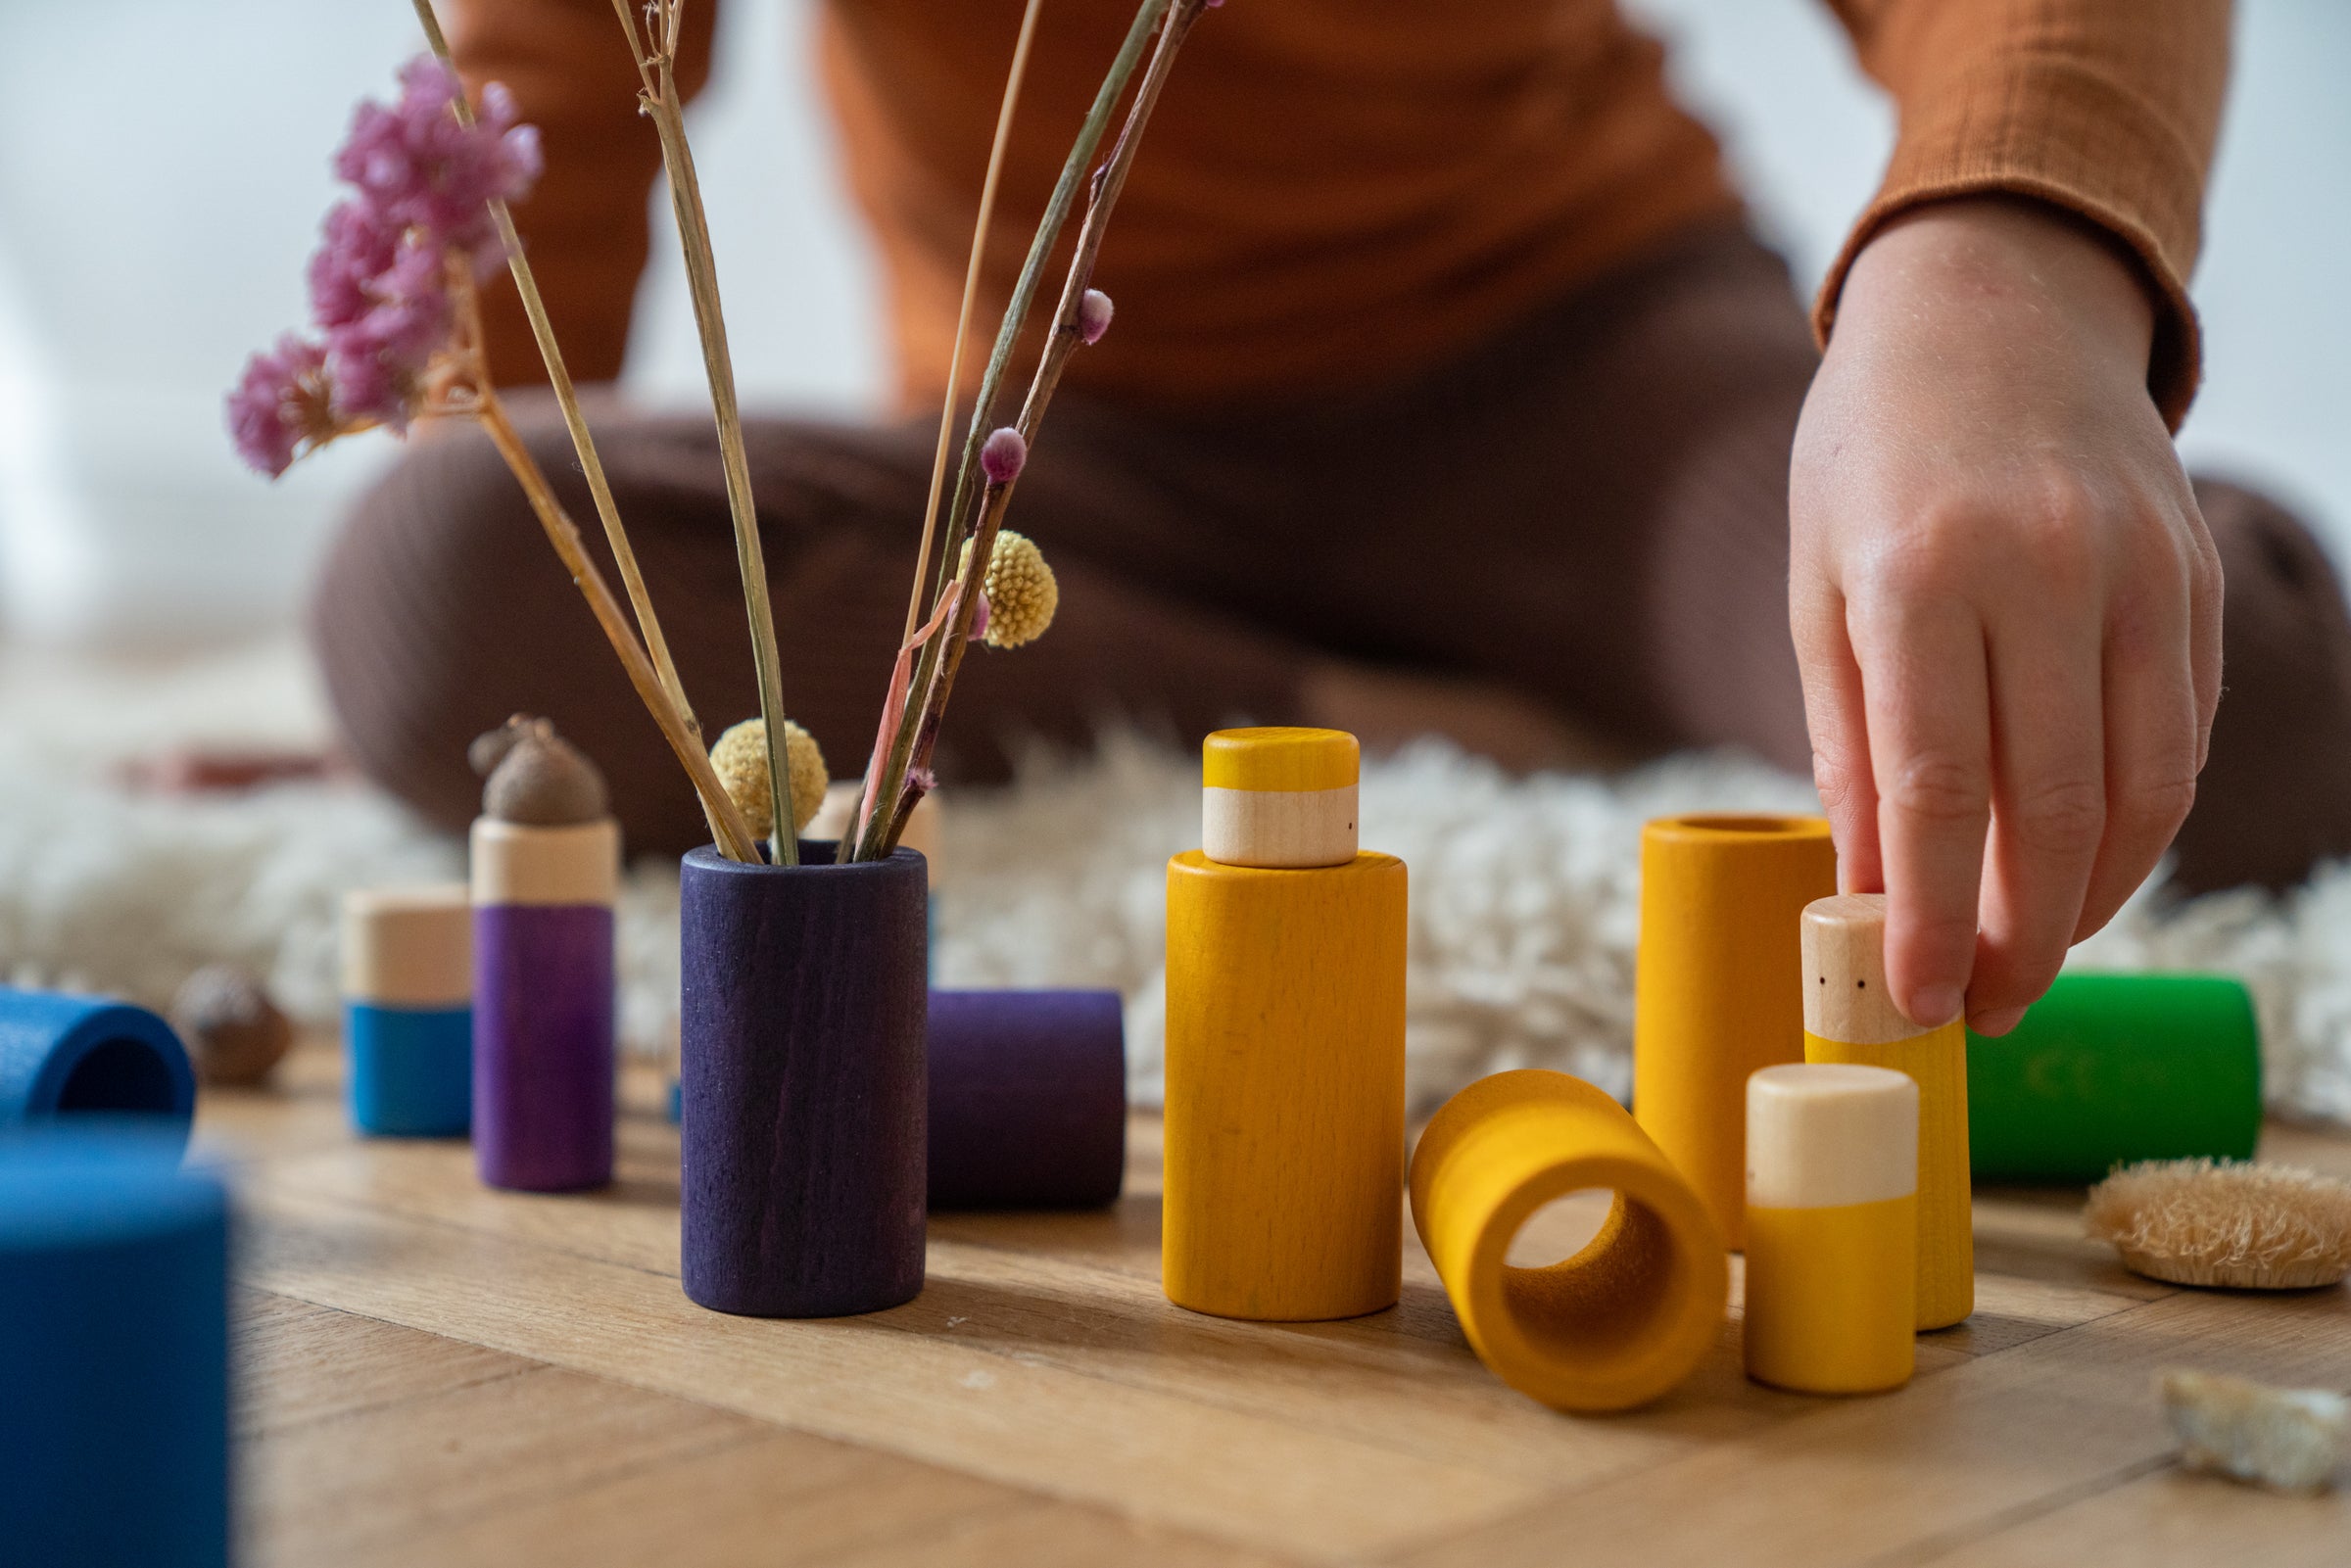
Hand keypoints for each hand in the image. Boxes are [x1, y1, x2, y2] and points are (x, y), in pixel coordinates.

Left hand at [1789, 197, 2221, 1034]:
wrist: (1994, 306)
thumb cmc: (1872, 458)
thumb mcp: (1819, 587)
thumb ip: (1847, 740)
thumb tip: (1871, 890)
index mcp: (1920, 573)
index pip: (1934, 787)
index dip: (1931, 914)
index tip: (1916, 1002)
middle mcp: (2044, 569)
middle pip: (2052, 805)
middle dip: (2022, 935)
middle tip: (1986, 1010)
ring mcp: (2139, 568)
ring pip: (2144, 785)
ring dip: (2096, 897)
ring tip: (2035, 956)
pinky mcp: (2197, 574)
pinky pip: (2185, 731)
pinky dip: (2143, 818)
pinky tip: (2089, 862)